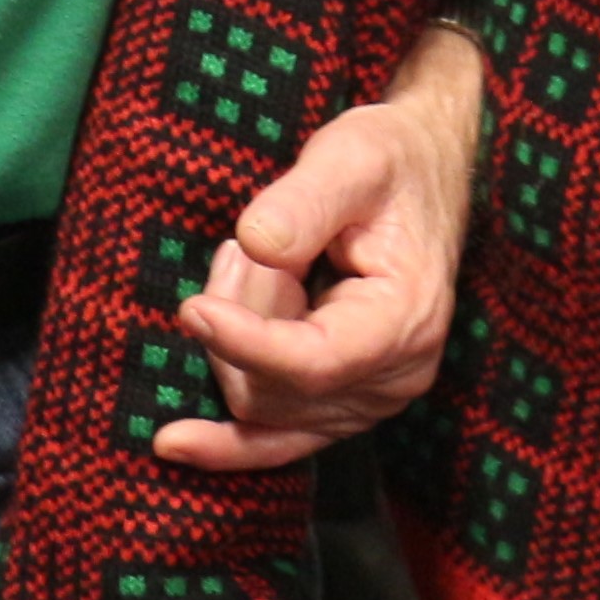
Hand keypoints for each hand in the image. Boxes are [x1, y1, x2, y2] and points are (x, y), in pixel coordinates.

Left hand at [156, 24, 485, 472]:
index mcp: (407, 318)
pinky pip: (276, 441)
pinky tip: (177, 443)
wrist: (423, 174)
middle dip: (238, 317)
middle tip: (244, 246)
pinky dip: (227, 441)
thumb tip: (254, 245)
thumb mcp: (352, 157)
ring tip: (255, 264)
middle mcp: (396, 378)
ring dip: (234, 338)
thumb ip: (304, 200)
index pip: (314, 362)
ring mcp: (369, 399)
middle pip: (274, 387)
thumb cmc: (391, 160)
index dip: (247, 342)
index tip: (193, 309)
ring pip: (261, 405)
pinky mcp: (342, 404)